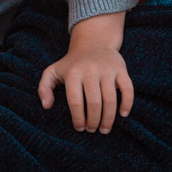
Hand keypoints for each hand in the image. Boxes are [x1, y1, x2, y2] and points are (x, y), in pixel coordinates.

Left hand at [38, 12, 132, 133]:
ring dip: (108, 118)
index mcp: (73, 73)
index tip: (79, 128)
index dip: (78, 118)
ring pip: (110, 99)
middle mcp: (90, 70)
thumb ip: (44, 88)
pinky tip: (123, 114)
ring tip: (104, 129)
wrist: (93, 42)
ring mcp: (107, 70)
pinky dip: (127, 103)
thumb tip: (46, 106)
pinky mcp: (121, 69)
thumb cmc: (72, 63)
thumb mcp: (53, 71)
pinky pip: (127, 89)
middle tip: (92, 130)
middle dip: (93, 121)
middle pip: (94, 103)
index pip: (75, 101)